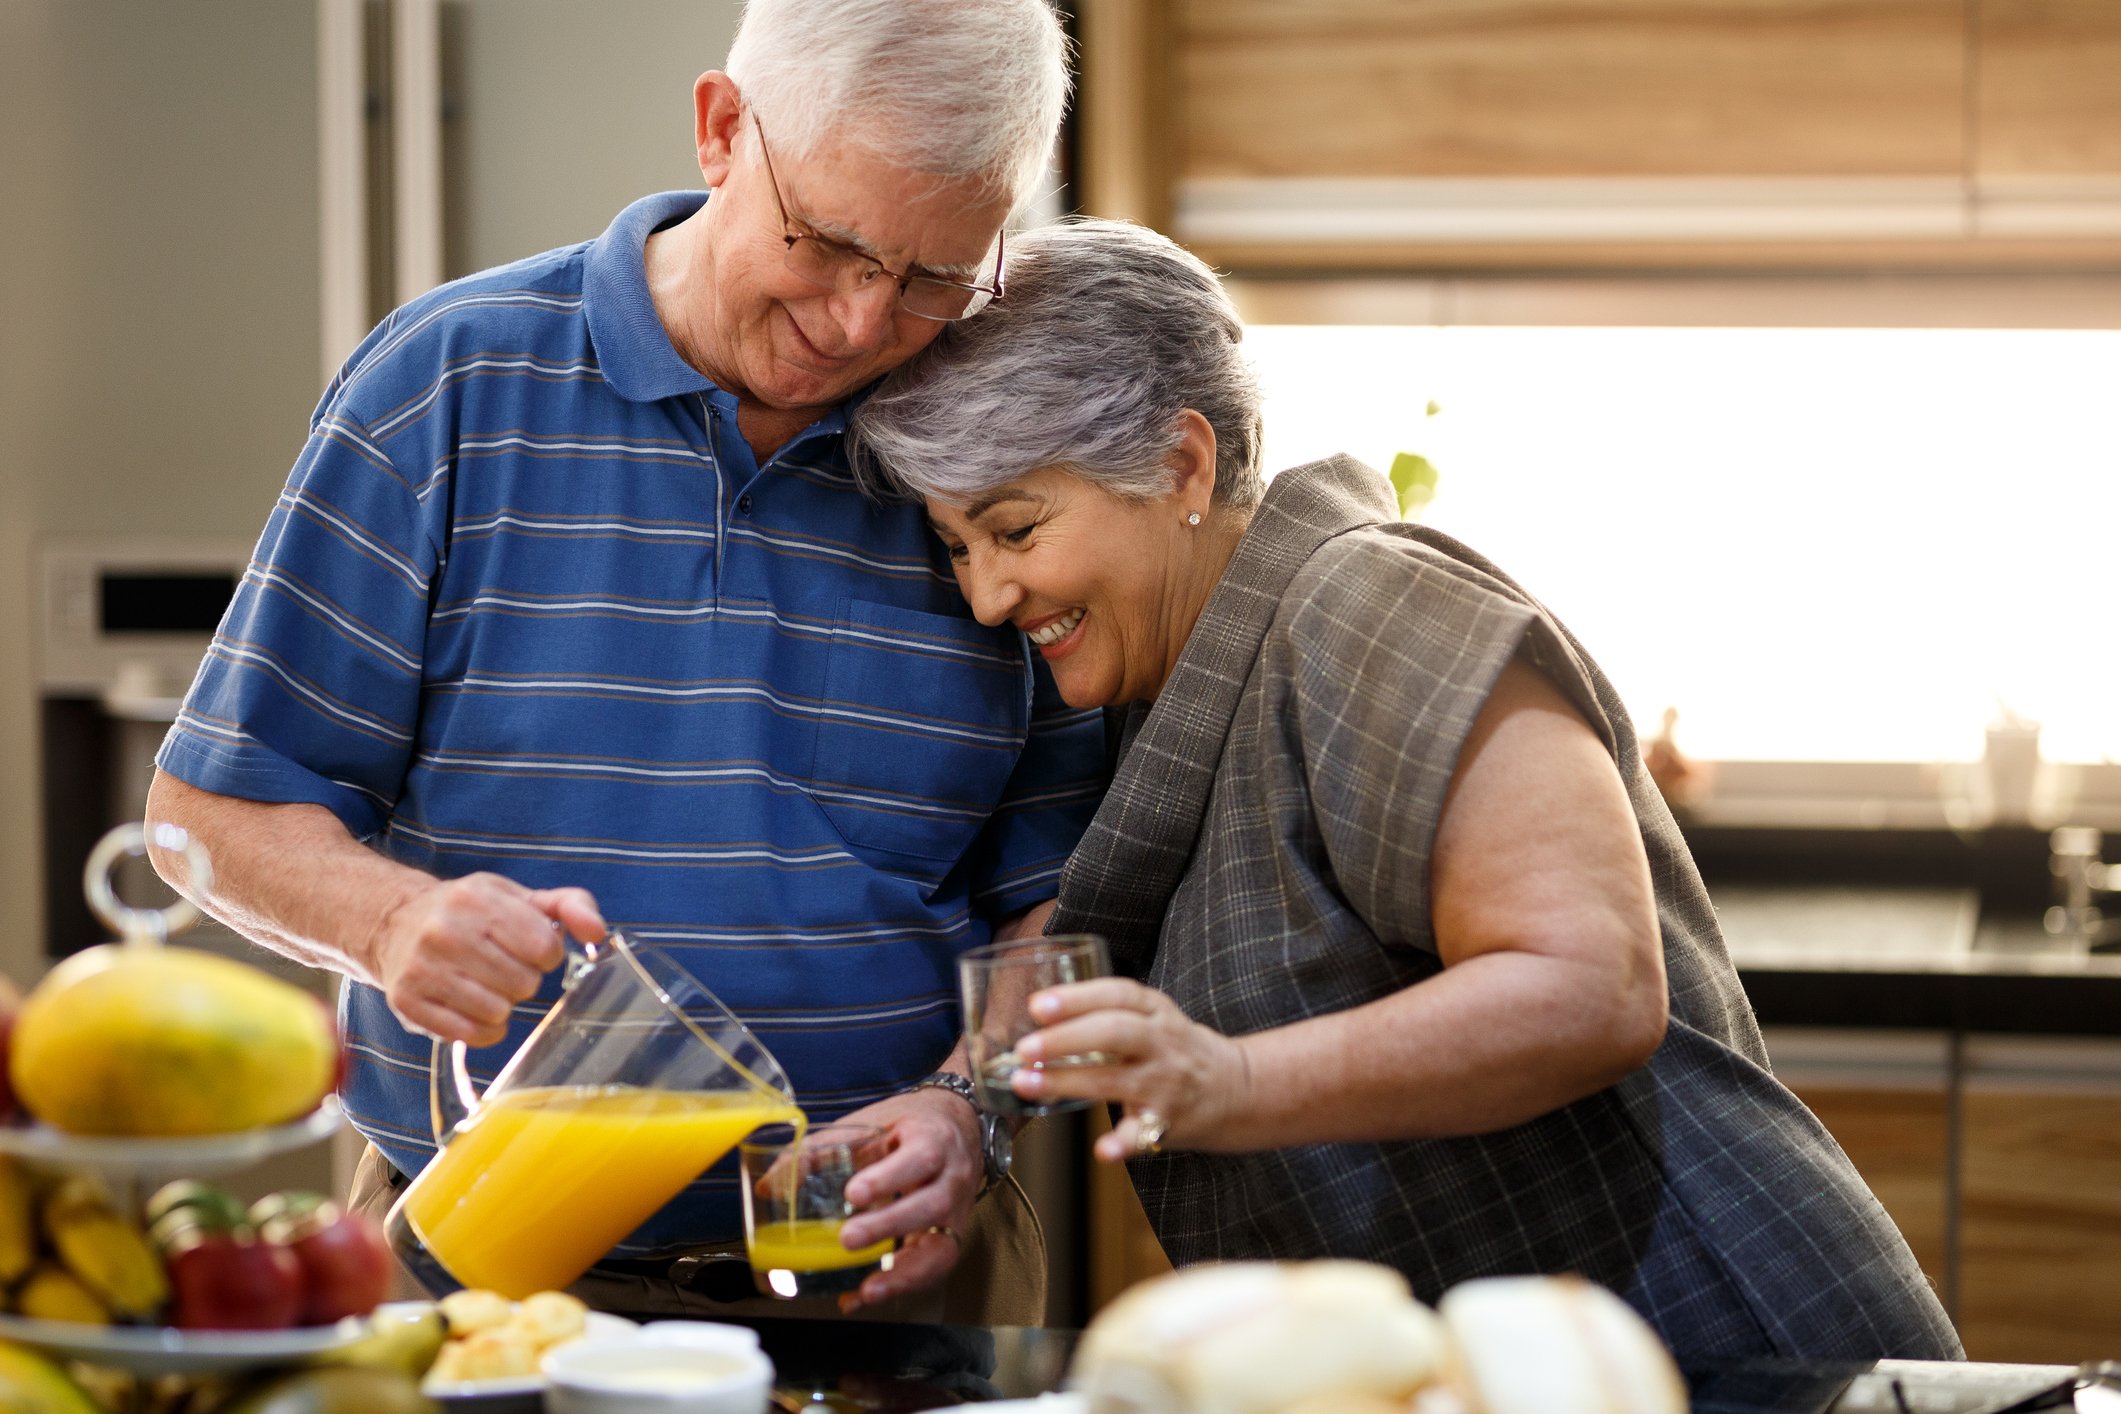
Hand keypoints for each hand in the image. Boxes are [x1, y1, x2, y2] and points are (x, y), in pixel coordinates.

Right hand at [365, 873, 603, 1045]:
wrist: (396, 923)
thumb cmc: (471, 913)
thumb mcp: (519, 897)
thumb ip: (570, 906)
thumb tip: (597, 933)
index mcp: (477, 899)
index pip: (544, 945)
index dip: (547, 953)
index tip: (532, 948)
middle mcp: (444, 931)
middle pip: (523, 983)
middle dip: (524, 979)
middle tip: (504, 966)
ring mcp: (422, 968)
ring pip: (498, 1011)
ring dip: (503, 1004)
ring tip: (487, 984)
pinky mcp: (408, 1002)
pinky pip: (470, 1034)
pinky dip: (483, 1028)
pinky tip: (474, 1008)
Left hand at [831, 1087, 983, 1312]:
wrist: (960, 1126)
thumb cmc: (909, 1126)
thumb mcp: (870, 1123)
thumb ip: (824, 1150)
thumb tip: (772, 1186)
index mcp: (933, 1140)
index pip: (919, 1158)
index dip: (889, 1177)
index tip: (854, 1193)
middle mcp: (952, 1178)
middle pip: (931, 1205)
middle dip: (890, 1225)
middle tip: (848, 1239)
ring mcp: (956, 1212)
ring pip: (942, 1247)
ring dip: (904, 1274)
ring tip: (867, 1291)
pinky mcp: (949, 1237)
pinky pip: (932, 1269)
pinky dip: (899, 1287)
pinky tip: (864, 1296)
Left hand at [1013, 978, 1249, 1160]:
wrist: (1235, 1089)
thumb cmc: (1175, 1048)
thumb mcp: (1153, 1016)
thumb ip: (1108, 1012)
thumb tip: (1037, 1017)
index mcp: (1156, 1011)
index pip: (1117, 994)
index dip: (1077, 998)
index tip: (1038, 1006)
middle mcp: (1161, 1043)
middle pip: (1113, 1032)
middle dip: (1065, 1039)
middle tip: (1023, 1048)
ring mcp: (1164, 1083)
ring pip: (1115, 1080)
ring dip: (1067, 1082)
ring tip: (1027, 1083)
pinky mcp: (1166, 1121)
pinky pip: (1143, 1134)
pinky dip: (1122, 1143)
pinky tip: (1101, 1150)